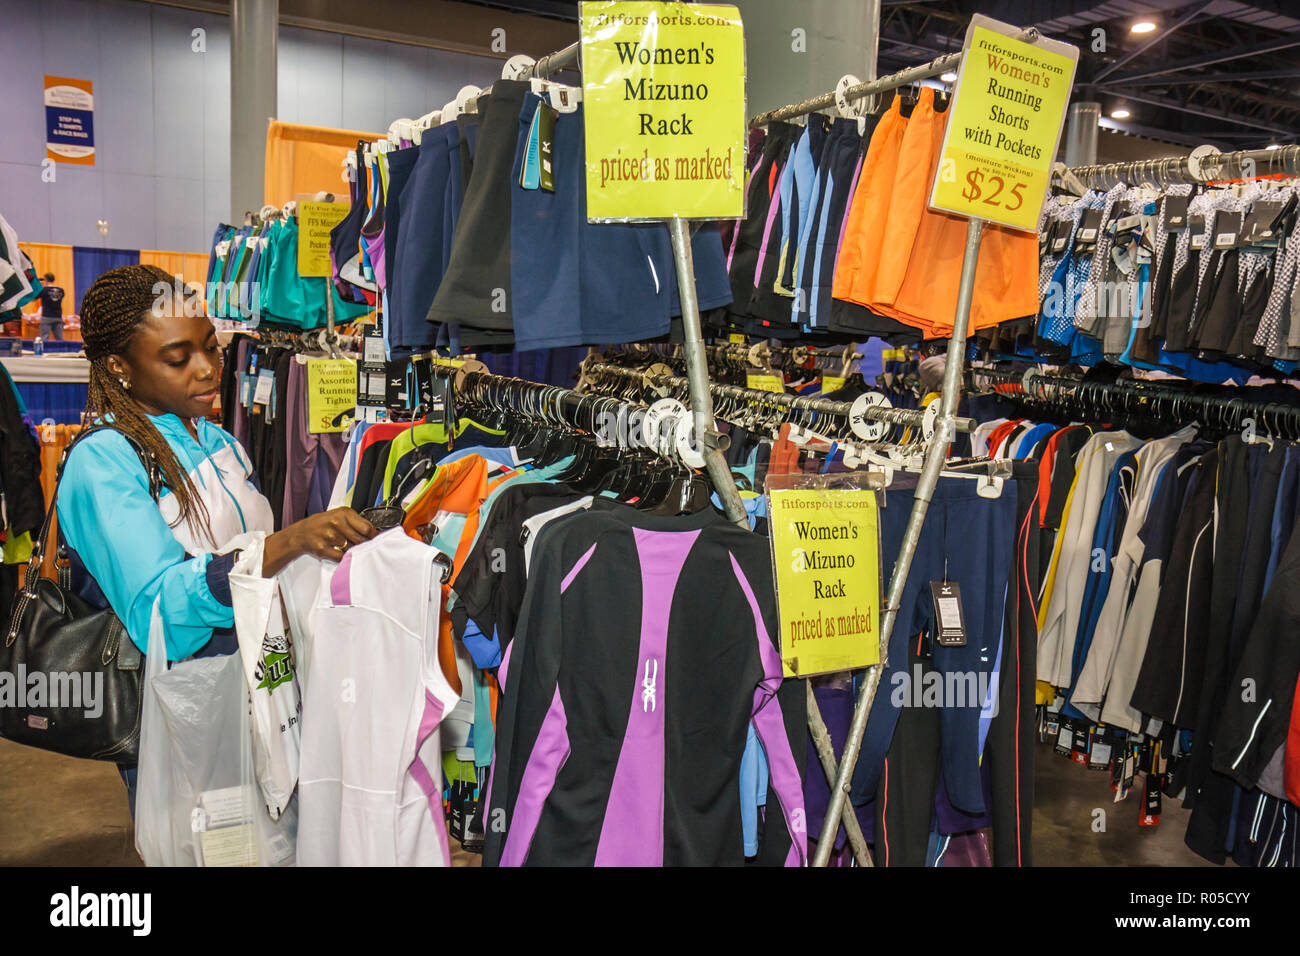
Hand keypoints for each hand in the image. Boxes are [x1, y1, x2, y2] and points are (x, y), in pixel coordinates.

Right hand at [262, 508, 378, 576]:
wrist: (301, 533)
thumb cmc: (323, 524)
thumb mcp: (340, 516)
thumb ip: (357, 523)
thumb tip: (376, 533)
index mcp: (344, 513)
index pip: (367, 528)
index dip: (373, 536)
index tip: (375, 540)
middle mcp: (336, 523)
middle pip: (360, 540)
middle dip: (362, 544)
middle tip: (358, 544)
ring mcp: (329, 536)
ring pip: (351, 549)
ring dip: (350, 550)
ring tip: (342, 545)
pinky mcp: (322, 548)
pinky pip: (340, 557)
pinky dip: (341, 557)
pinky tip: (336, 550)